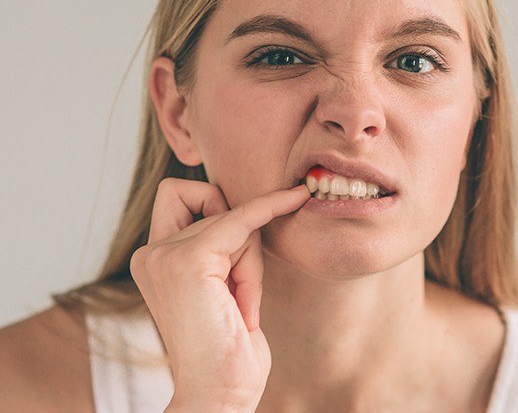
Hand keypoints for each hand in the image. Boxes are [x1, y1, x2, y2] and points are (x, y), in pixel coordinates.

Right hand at [130, 178, 309, 410]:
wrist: (218, 395)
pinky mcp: (190, 261)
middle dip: (241, 241)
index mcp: (153, 259)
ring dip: (251, 263)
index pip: (178, 195)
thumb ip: (217, 248)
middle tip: (240, 292)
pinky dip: (270, 208)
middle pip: (213, 205)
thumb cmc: (227, 348)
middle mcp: (150, 254)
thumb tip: (248, 207)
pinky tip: (295, 198)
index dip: (212, 197)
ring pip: (234, 220)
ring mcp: (165, 255)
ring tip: (240, 308)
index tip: (252, 199)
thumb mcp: (218, 286)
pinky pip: (243, 219)